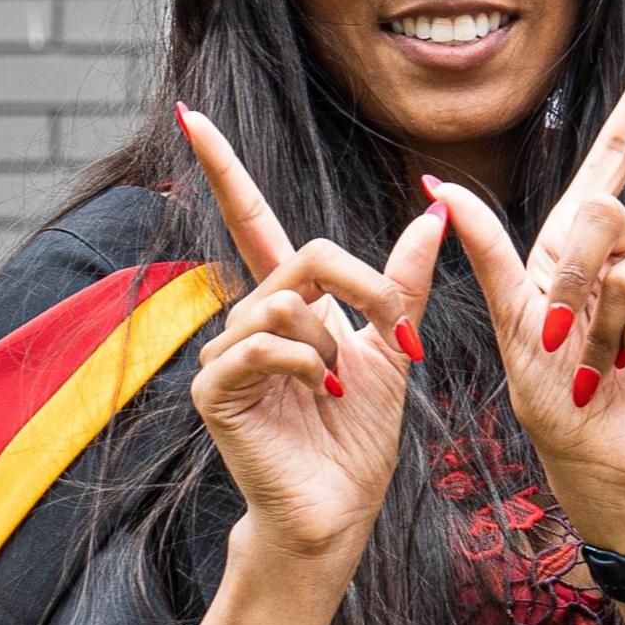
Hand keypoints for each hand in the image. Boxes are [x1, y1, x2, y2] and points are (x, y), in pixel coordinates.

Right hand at [179, 106, 445, 566]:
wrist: (341, 510)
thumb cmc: (357, 440)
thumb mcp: (391, 349)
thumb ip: (400, 285)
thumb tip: (432, 215)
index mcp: (285, 305)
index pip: (249, 220)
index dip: (223, 168)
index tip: (192, 114)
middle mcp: (246, 319)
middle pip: (302, 255)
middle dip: (363, 286)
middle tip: (396, 334)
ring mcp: (224, 353)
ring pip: (286, 302)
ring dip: (335, 341)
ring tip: (341, 386)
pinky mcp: (215, 389)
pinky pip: (263, 345)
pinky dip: (307, 364)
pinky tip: (321, 396)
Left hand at [428, 35, 624, 552]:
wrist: (594, 455)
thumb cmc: (551, 395)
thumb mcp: (509, 319)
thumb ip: (487, 250)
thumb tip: (438, 186)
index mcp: (576, 243)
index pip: (613, 155)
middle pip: (601, 210)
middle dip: (573, 274)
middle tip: (561, 332)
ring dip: (601, 323)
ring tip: (597, 364)